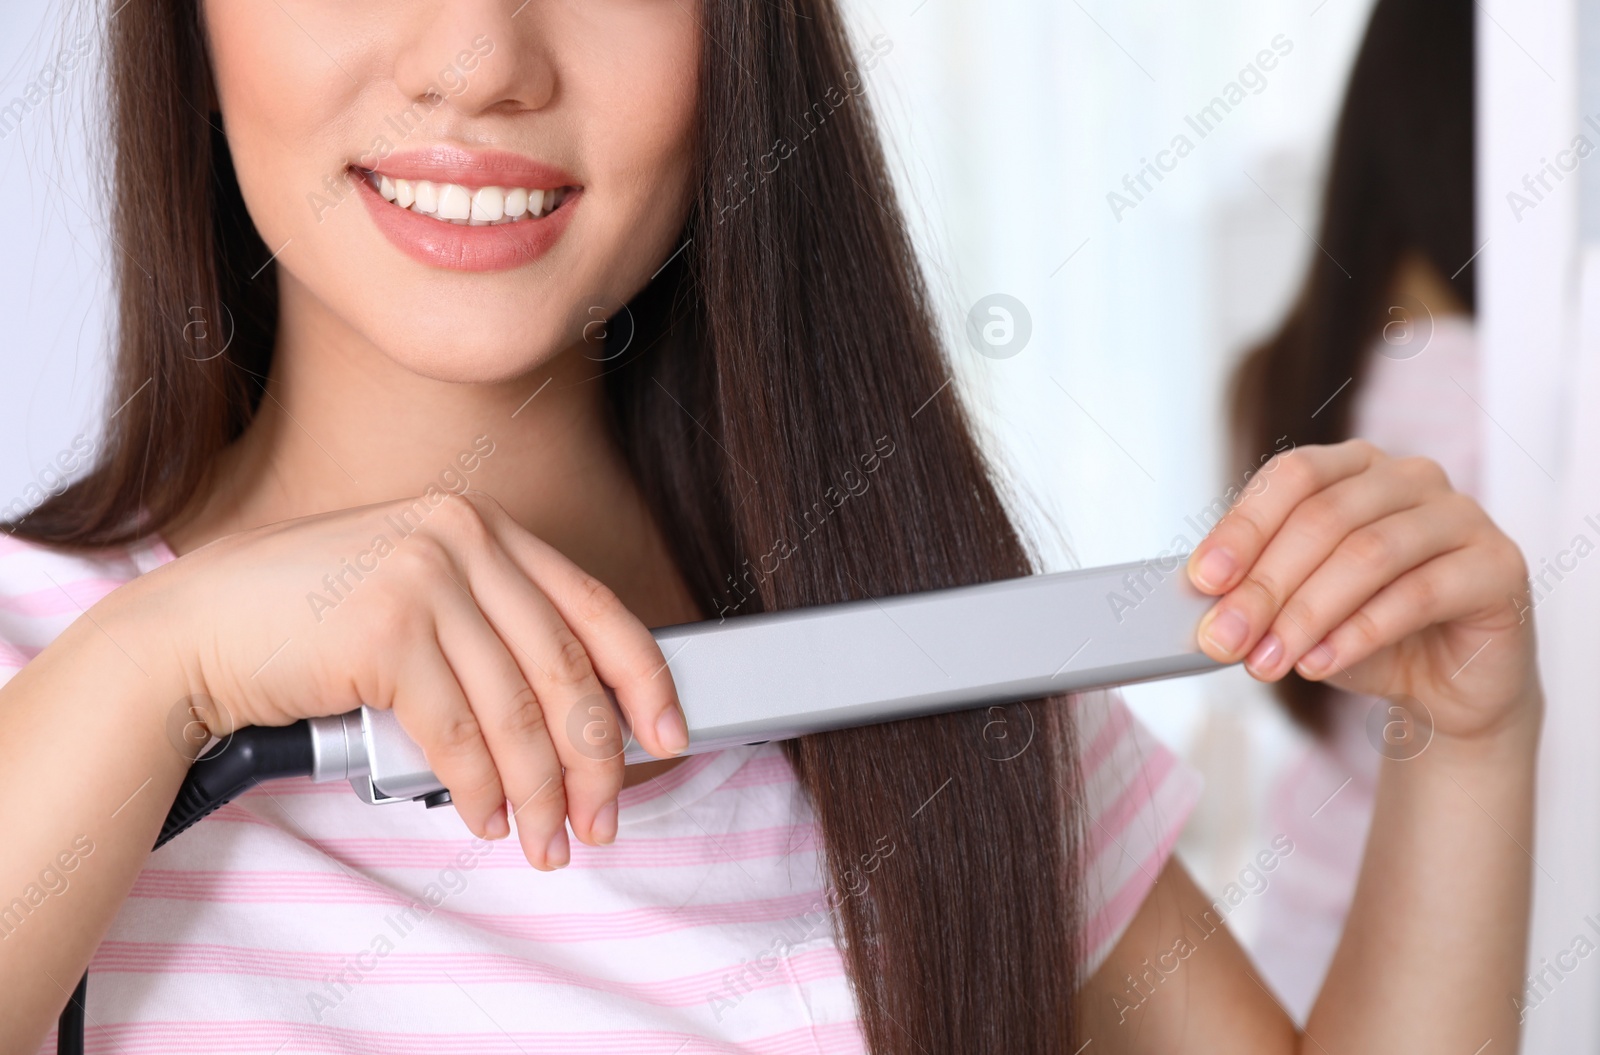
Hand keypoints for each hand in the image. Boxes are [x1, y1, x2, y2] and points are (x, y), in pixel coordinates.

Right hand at [110, 490, 688, 869]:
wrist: (196, 629)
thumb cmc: (308, 623)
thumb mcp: (418, 598)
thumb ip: (493, 630)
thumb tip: (580, 715)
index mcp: (483, 527)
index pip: (595, 607)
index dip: (644, 679)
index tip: (667, 736)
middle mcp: (462, 538)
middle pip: (566, 668)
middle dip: (595, 759)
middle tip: (601, 819)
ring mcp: (423, 578)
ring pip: (517, 710)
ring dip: (539, 791)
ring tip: (546, 839)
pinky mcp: (386, 630)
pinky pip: (458, 734)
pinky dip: (478, 789)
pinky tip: (482, 816)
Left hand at [1186, 439, 1538, 745]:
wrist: (1446, 685)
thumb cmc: (1366, 633)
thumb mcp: (1298, 609)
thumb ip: (1256, 595)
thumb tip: (1204, 604)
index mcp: (1354, 467)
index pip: (1292, 476)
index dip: (1243, 527)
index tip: (1202, 580)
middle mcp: (1409, 477)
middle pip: (1324, 518)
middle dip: (1264, 585)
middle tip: (1225, 639)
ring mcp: (1460, 515)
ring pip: (1368, 553)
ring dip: (1306, 613)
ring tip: (1267, 660)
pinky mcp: (1498, 565)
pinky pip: (1419, 593)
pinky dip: (1359, 633)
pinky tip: (1319, 663)